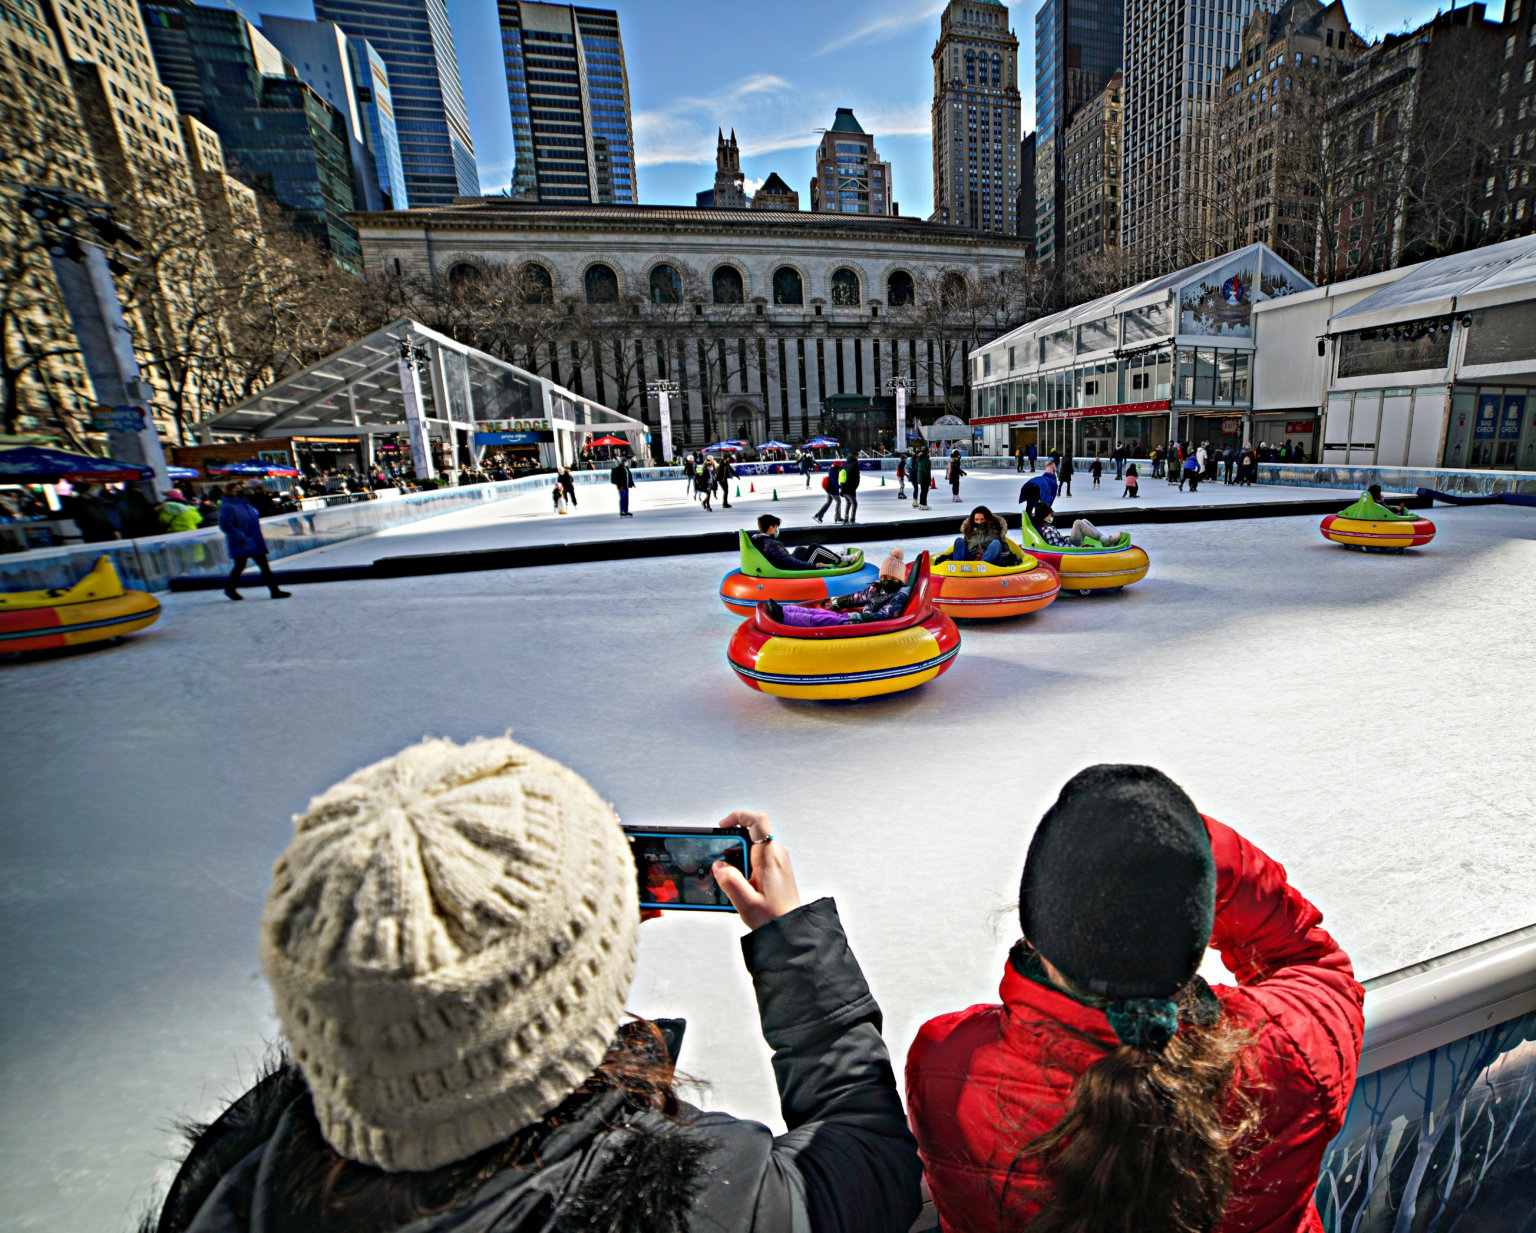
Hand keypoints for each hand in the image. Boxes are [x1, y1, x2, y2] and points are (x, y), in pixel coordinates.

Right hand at [712, 810, 800, 930]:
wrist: (791, 928)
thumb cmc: (775, 918)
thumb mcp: (746, 902)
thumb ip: (730, 882)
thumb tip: (719, 866)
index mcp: (770, 857)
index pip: (757, 821)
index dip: (738, 816)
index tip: (722, 826)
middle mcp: (777, 854)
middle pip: (752, 832)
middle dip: (733, 842)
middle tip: (723, 860)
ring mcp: (778, 860)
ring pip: (754, 845)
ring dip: (738, 854)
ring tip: (733, 877)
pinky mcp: (777, 868)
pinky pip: (758, 855)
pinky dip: (745, 862)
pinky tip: (741, 882)